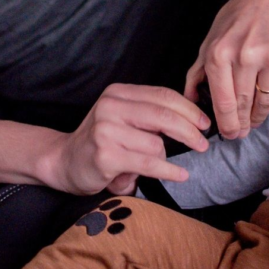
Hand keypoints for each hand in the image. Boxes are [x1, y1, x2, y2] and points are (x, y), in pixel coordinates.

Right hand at [43, 84, 210, 194]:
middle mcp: (110, 107)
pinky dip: (168, 171)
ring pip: (157, 144)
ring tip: (155, 165)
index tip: (204, 122)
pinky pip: (149, 163)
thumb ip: (150, 114)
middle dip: (190, 131)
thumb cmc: (101, 141)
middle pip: (164, 116)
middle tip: (203, 144)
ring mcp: (106, 131)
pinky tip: (180, 175)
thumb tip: (194, 120)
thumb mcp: (123, 118)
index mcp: (118, 93)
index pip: (163, 95)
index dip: (189, 109)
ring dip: (164, 158)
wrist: (64, 161)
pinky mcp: (106, 156)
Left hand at [184, 0, 268, 138]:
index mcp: (220, 54)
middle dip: (242, 124)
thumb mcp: (210, 40)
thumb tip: (190, 99)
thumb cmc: (237, 16)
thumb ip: (197, 71)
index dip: (226, 123)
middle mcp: (245, 57)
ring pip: (265, 102)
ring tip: (256, 122)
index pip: (223, 101)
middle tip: (242, 133)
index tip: (228, 134)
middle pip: (244, 104)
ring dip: (259, 117)